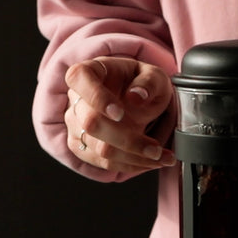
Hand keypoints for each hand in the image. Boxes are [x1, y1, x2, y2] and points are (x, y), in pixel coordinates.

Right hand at [65, 56, 174, 172]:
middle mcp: (77, 98)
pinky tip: (149, 161)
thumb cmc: (141, 84)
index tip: (120, 113)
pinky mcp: (82, 147)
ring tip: (161, 156)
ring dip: (134, 157)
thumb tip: (136, 97)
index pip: (79, 79)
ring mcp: (76, 124)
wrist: (139, 101)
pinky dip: (130, 165)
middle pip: (92, 123)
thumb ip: (148, 82)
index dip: (97, 98)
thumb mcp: (154, 75)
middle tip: (156, 147)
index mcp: (88, 72)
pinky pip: (103, 163)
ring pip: (99, 149)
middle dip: (128, 140)